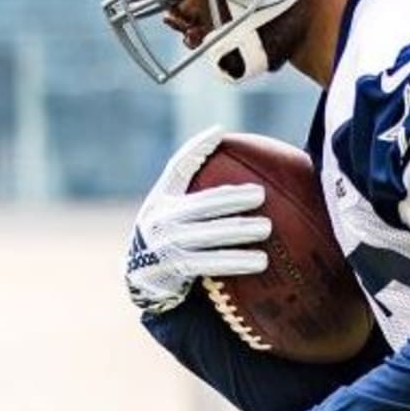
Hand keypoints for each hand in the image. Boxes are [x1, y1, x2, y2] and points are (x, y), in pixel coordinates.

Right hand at [126, 125, 270, 313]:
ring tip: (267, 229)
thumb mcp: (170, 203)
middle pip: (203, 205)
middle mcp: (162, 219)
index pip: (178, 168)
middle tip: (261, 194)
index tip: (220, 134)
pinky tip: (260, 261)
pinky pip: (212, 264)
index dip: (196, 149)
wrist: (142, 276)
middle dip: (234, 199)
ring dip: (240, 233)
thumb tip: (220, 135)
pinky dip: (237, 262)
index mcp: (163, 199)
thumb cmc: (168, 231)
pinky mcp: (178, 269)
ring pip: (211, 236)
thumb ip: (190, 176)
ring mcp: (168, 245)